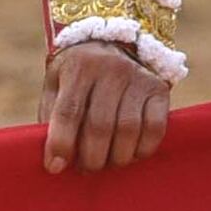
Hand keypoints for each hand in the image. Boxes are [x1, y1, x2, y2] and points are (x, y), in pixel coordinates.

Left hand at [40, 41, 171, 175]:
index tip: (55, 167)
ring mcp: (138, 78)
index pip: (69, 111)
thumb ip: (51, 116)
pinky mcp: (159, 89)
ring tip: (108, 163)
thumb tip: (55, 159)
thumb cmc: (78, 73)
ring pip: (128, 130)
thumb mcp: (56, 83)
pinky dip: (143, 149)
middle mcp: (111, 69)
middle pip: (100, 125)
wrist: (115, 41)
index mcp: (79, 67)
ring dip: (116, 157)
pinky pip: (155, 128)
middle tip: (86, 169)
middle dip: (91, 157)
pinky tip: (131, 154)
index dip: (61, 144)